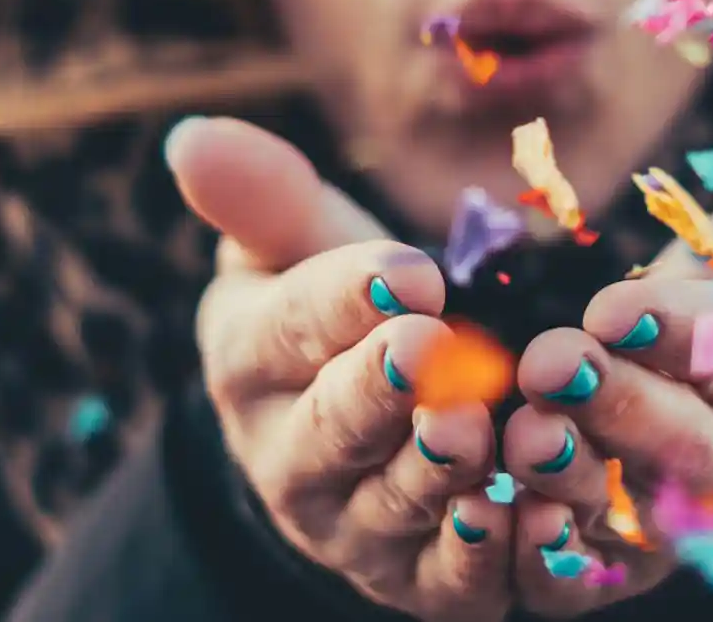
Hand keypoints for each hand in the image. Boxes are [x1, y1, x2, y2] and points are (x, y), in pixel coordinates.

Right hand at [169, 118, 510, 621]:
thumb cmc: (335, 310)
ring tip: (476, 431)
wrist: (365, 425)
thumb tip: (193, 136)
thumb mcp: (298, 246)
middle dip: (381, 389)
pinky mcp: (419, 584)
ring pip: (393, 504)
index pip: (290, 326)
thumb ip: (265, 196)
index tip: (407, 270)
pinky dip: (482, 557)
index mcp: (251, 360)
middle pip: (332, 426)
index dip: (345, 299)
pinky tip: (520, 515)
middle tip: (433, 349)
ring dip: (436, 472)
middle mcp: (289, 456)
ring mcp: (351, 529)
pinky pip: (449, 581)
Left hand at [498, 174, 712, 616]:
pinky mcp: (619, 563)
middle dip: (622, 407)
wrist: (695, 372)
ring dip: (574, 478)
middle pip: (694, 450)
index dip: (688, 336)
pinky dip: (546, 555)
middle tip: (554, 362)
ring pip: (635, 518)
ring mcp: (685, 525)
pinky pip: (585, 576)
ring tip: (527, 432)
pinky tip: (504, 516)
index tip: (614, 310)